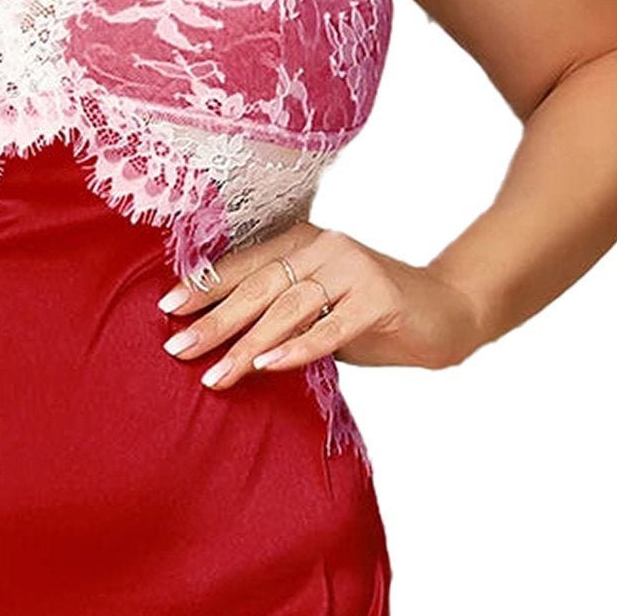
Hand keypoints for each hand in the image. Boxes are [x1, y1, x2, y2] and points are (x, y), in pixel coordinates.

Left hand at [158, 220, 485, 388]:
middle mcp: (326, 246)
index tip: (166, 309)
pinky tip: (268, 365)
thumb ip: (280, 312)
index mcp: (304, 242)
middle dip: (214, 320)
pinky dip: (297, 347)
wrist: (449, 312)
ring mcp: (354, 269)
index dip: (205, 285)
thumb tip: (218, 339)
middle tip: (178, 348)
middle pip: (259, 286)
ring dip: (248, 344)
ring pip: (288, 308)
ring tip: (216, 373)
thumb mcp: (320, 308)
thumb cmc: (374, 315)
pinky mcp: (380, 298)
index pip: (245, 264)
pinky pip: (330, 327)